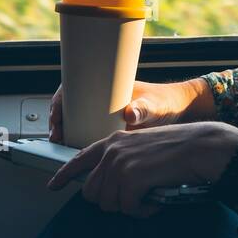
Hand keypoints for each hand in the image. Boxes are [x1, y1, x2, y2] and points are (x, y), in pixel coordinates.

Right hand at [47, 78, 213, 142]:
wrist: (181, 110)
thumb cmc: (167, 102)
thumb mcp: (155, 105)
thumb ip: (144, 109)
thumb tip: (130, 113)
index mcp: (111, 88)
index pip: (76, 87)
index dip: (61, 100)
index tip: (57, 115)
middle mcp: (105, 100)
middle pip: (72, 105)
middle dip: (59, 119)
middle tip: (56, 134)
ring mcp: (107, 113)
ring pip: (77, 119)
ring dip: (67, 130)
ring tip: (61, 143)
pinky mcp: (112, 127)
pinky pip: (88, 130)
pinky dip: (79, 139)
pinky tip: (75, 150)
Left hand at [47, 122, 237, 216]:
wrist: (199, 147)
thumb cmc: (177, 149)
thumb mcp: (142, 147)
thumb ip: (121, 160)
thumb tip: (107, 186)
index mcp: (112, 142)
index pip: (79, 159)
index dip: (64, 176)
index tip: (53, 186)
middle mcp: (112, 152)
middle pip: (92, 192)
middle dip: (110, 202)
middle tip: (132, 199)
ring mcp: (120, 164)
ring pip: (108, 204)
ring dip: (129, 207)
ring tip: (148, 197)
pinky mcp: (131, 178)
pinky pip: (128, 208)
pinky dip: (143, 210)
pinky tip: (155, 200)